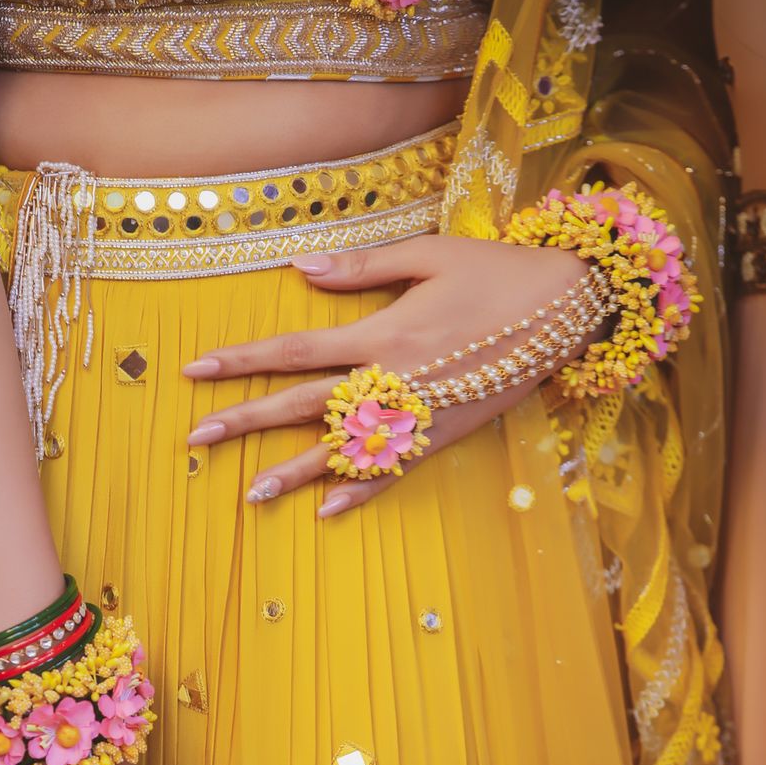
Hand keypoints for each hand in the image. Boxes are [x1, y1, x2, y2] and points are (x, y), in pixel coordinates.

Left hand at [182, 236, 587, 515]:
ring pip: (342, 450)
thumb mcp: (431, 254)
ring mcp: (418, 417)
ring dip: (292, 472)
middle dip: (246, 421)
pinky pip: (394, 472)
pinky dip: (360, 492)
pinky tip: (325, 510)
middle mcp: (392, 383)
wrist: (570, 311)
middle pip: (303, 407)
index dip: (243, 360)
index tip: (196, 370)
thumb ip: (363, 266)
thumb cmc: (499, 273)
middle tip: (196, 440)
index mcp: (382, 334)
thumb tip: (302, 267)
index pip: (294, 350)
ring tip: (250, 492)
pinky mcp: (444, 437)